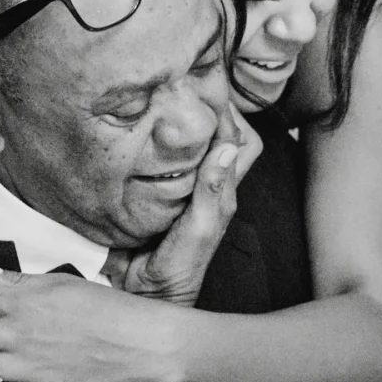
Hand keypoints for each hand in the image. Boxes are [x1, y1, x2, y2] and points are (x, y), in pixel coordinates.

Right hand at [113, 106, 260, 305]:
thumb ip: (210, 190)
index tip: (211, 90)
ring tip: (165, 101)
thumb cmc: (179, 269)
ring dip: (181, 125)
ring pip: (188, 146)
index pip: (240, 142)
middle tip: (187, 87)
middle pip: (218, 137)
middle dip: (210, 111)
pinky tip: (141, 133)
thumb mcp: (198, 229)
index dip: (232, 116)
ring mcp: (179, 188)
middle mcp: (204, 185)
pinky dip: (155, 145)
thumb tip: (225, 147)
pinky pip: (158, 162)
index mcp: (222, 190)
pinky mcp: (153, 194)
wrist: (146, 293)